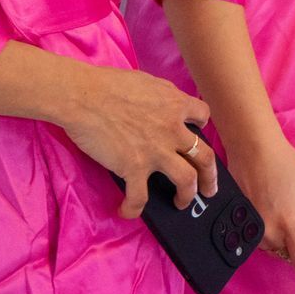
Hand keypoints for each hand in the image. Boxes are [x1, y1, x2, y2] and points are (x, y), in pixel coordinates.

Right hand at [59, 65, 216, 218]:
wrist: (84, 96)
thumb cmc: (109, 84)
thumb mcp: (148, 82)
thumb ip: (163, 97)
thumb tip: (164, 106)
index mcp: (176, 105)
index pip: (203, 116)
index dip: (201, 126)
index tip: (197, 133)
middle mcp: (173, 130)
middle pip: (205, 157)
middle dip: (210, 177)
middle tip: (209, 188)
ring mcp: (155, 151)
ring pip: (186, 180)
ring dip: (187, 195)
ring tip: (182, 203)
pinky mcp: (133, 168)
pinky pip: (140, 197)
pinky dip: (133, 208)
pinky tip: (127, 211)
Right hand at [226, 131, 294, 271]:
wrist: (254, 150)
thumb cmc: (286, 165)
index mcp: (290, 224)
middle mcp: (269, 233)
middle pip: (289, 255)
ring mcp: (252, 230)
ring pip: (273, 249)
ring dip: (285, 242)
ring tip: (291, 218)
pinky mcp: (242, 224)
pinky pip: (260, 240)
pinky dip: (271, 235)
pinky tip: (276, 215)